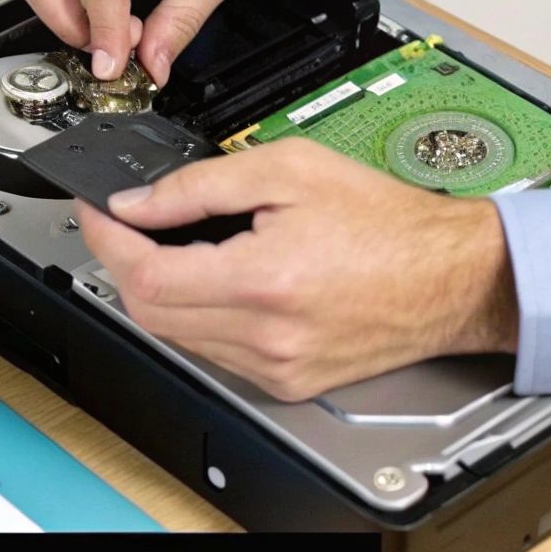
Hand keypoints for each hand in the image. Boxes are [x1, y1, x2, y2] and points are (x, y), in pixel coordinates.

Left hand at [77, 139, 520, 401]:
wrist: (453, 278)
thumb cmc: (389, 223)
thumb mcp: (289, 169)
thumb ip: (199, 185)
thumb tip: (136, 203)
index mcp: (264, 281)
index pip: (145, 275)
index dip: (106, 241)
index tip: (97, 213)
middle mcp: (265, 337)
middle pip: (149, 313)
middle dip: (126, 265)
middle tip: (128, 226)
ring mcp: (274, 367)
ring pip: (176, 336)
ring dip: (161, 291)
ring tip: (181, 247)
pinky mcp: (286, 382)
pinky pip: (213, 352)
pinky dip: (200, 316)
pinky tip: (220, 282)